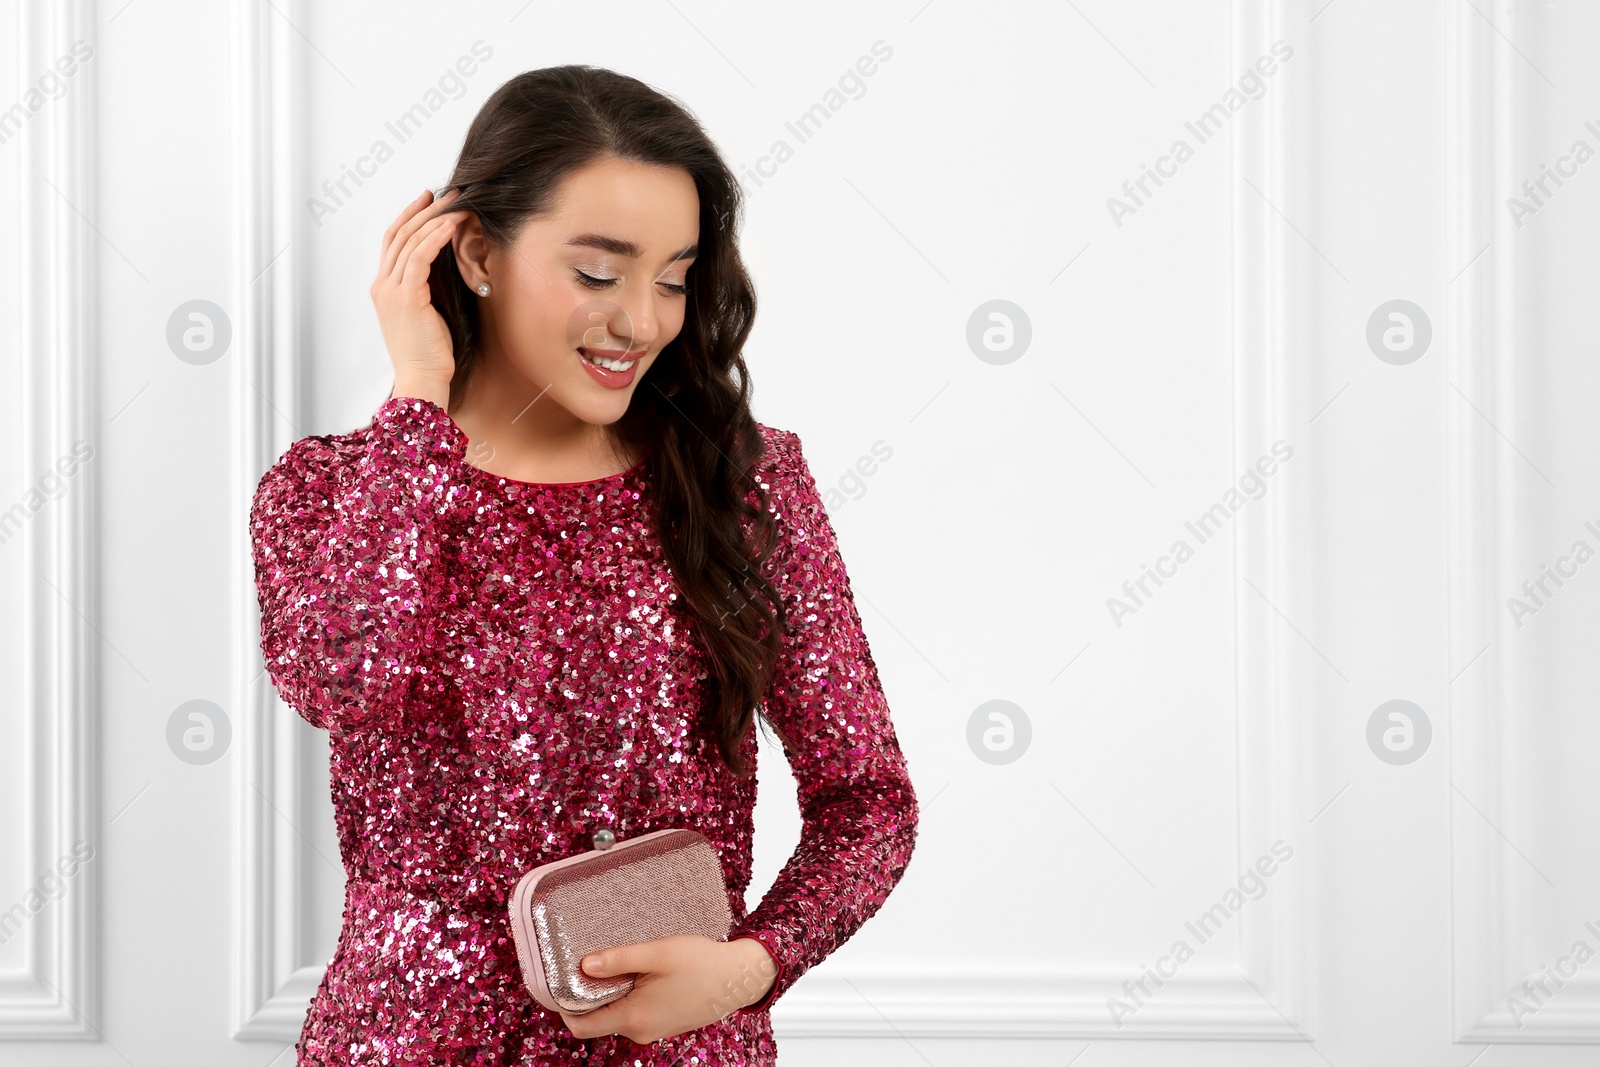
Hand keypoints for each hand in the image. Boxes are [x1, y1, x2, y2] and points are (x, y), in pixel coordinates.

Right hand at [372, 188, 460, 403]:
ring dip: (434, 219)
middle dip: (423, 210)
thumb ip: (428, 287)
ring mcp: (391, 291)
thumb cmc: (429, 353)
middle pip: (399, 235)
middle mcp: (382, 285)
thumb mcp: (427, 312)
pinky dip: (435, 238)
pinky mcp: (407, 298)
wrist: (422, 379)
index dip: (410, 216)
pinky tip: (450, 224)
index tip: (429, 199)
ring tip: (456, 203)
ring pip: (409, 242)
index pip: (393, 241)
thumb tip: (447, 262)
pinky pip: (419, 259)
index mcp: (383, 288)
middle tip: (447, 192)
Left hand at [557, 934, 777, 1044]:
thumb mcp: (657, 953)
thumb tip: (584, 964)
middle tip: (589, 962)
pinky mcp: (666, 1022)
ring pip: (618, 1015)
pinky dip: (631, 995)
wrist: (741, 977)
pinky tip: (642, 972)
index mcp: (633, 1017)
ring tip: (619, 962)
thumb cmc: (702, 963)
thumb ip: (619, 959)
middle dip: (588, 995)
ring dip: (612, 993)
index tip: (561, 981)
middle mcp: (641, 1030)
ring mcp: (654, 1029)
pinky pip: (637, 1012)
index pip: (581, 1026)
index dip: (564, 1007)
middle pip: (598, 1019)